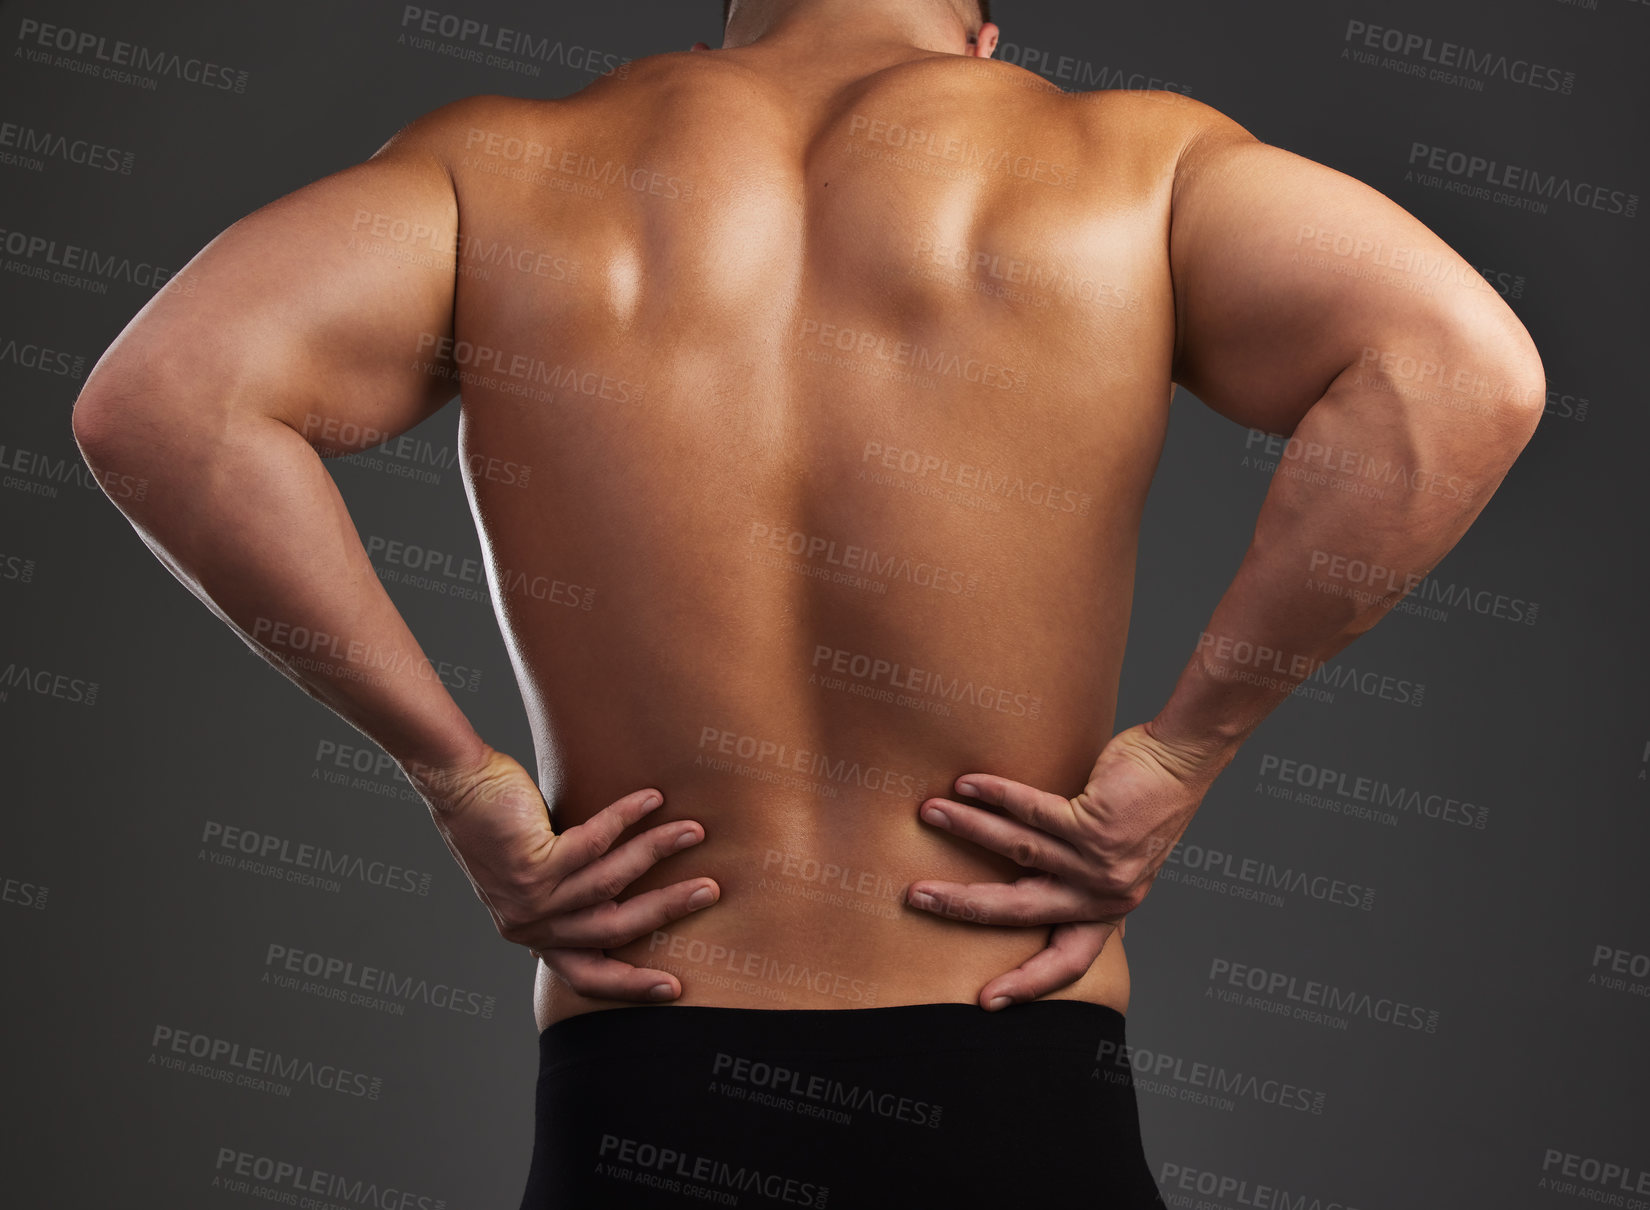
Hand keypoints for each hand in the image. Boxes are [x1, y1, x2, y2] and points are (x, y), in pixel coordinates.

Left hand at [405, 743, 719, 1001]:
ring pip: (611, 883)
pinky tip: (653, 799)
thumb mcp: (537, 872)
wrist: (458, 786)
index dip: (630, 984)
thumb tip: (628, 882)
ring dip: (659, 853)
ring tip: (694, 831)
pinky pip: (595, 843)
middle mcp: (531, 925)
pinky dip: (628, 818)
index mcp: (533, 934)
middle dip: (667, 910)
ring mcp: (532, 897)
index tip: (671, 988)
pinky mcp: (534, 863)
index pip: (584, 974)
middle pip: (613, 930)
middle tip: (709, 891)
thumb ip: (572, 889)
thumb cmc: (500, 822)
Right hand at [905, 723, 1235, 1010]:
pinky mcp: (1095, 825)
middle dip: (963, 906)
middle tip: (918, 897)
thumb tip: (1041, 900)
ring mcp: (1100, 862)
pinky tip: (966, 784)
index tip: (990, 1001)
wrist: (1182, 762)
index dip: (1029, 982)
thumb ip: (1082, 883)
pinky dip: (994, 795)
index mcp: (1108, 909)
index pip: (1069, 961)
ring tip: (930, 812)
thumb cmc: (1143, 805)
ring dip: (967, 828)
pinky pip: (1032, 812)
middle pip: (1022, 910)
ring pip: (1018, 851)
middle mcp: (1104, 894)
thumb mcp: (1118, 861)